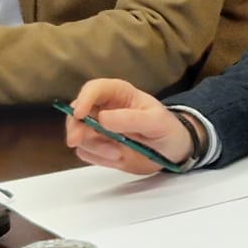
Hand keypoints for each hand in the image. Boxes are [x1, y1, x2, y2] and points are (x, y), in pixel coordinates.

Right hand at [64, 77, 191, 174]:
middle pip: (77, 112)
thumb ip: (132, 119)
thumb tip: (102, 118)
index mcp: (119, 94)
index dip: (83, 99)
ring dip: (94, 147)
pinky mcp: (100, 148)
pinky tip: (117, 158)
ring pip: (79, 135)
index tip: (79, 114)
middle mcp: (105, 109)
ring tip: (118, 153)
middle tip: (77, 140)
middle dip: (75, 126)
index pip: (94, 89)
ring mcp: (100, 130)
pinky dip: (98, 158)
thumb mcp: (156, 122)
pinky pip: (87, 153)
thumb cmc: (167, 129)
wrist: (173, 152)